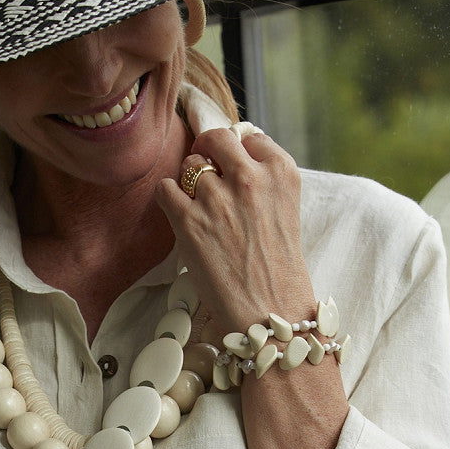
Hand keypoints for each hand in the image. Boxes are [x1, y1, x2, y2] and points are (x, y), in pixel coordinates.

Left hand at [155, 126, 315, 334]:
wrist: (270, 312)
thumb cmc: (278, 266)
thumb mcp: (284, 209)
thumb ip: (262, 179)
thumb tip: (231, 152)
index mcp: (281, 172)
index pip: (248, 136)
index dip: (236, 151)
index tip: (232, 165)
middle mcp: (250, 178)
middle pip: (215, 138)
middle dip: (208, 151)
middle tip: (206, 172)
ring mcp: (218, 197)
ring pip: (188, 165)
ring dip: (190, 183)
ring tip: (202, 210)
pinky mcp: (189, 220)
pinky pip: (165, 188)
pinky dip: (169, 198)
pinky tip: (182, 215)